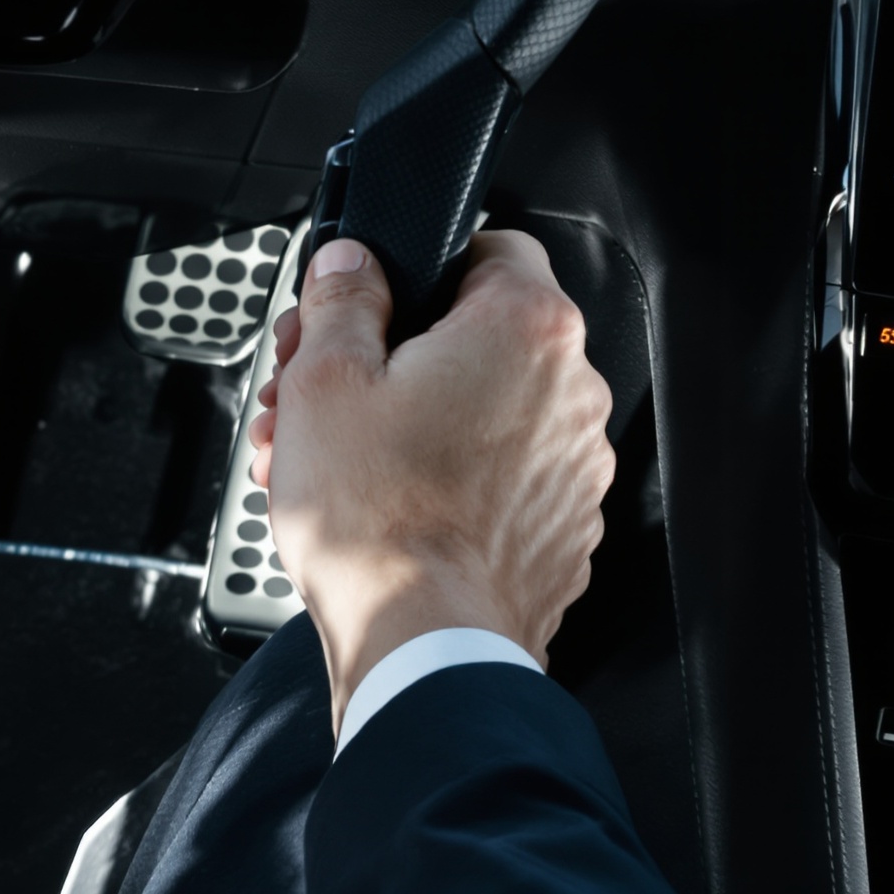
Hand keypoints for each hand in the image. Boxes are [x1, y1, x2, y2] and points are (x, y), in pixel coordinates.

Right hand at [249, 232, 612, 735]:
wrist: (420, 646)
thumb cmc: (378, 521)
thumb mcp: (324, 380)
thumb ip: (342, 300)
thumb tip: (352, 266)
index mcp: (525, 329)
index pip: (491, 248)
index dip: (417, 269)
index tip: (371, 302)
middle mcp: (570, 391)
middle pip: (474, 339)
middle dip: (389, 358)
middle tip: (318, 391)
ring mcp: (575, 467)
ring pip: (480, 413)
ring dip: (406, 422)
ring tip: (331, 460)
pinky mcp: (561, 528)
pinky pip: (499, 479)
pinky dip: (444, 481)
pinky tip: (377, 505)